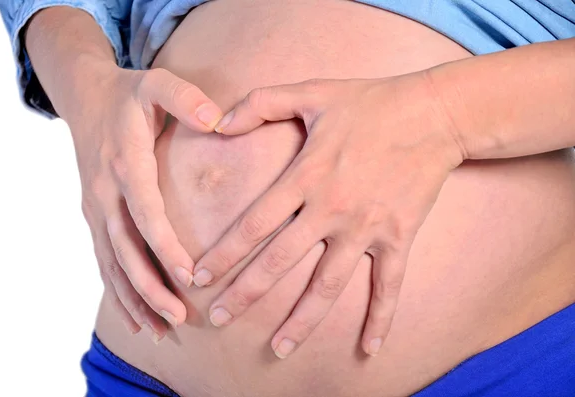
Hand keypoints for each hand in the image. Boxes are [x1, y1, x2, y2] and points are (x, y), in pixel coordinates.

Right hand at [67, 61, 222, 340]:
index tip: (189, 275)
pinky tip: (138, 318)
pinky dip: (118, 292)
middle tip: (179, 318)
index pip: (146, 214)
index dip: (165, 246)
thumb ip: (186, 98)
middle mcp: (106, 192)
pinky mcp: (95, 216)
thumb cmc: (129, 94)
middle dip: (150, 287)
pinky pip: (104, 261)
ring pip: (112, 263)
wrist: (85, 97)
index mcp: (126, 164)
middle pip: (125, 250)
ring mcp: (96, 207)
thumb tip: (218, 120)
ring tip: (161, 330)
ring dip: (134, 298)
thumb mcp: (156, 83)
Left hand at [192, 74, 464, 355]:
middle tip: (217, 318)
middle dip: (245, 293)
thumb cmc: (370, 102)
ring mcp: (367, 228)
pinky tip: (369, 350)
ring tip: (279, 350)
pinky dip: (380, 318)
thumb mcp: (311, 92)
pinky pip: (389, 286)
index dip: (223, 253)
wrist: (435, 114)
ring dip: (302, 321)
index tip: (199, 277)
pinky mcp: (399, 237)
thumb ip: (260, 103)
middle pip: (280, 262)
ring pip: (328, 286)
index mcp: (306, 177)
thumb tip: (217, 121)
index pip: (254, 224)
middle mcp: (332, 210)